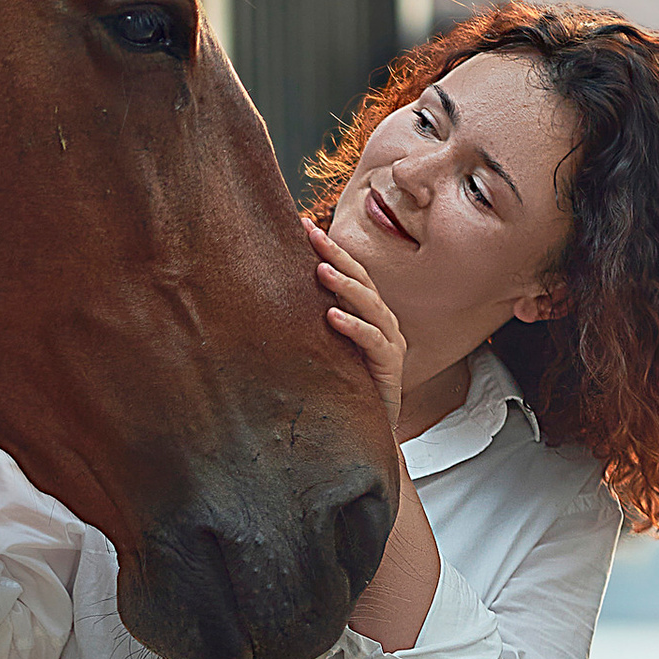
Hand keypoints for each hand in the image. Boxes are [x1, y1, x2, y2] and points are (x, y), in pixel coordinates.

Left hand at [316, 227, 406, 435]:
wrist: (361, 434)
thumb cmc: (338, 388)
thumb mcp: (320, 349)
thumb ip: (308, 324)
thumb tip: (267, 294)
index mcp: (364, 313)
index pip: (348, 272)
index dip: (328, 248)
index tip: (303, 225)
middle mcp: (380, 321)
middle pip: (361, 279)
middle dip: (335, 254)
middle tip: (312, 233)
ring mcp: (389, 342)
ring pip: (370, 305)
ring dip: (345, 286)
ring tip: (321, 271)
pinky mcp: (390, 366)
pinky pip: (373, 341)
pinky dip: (353, 327)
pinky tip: (332, 317)